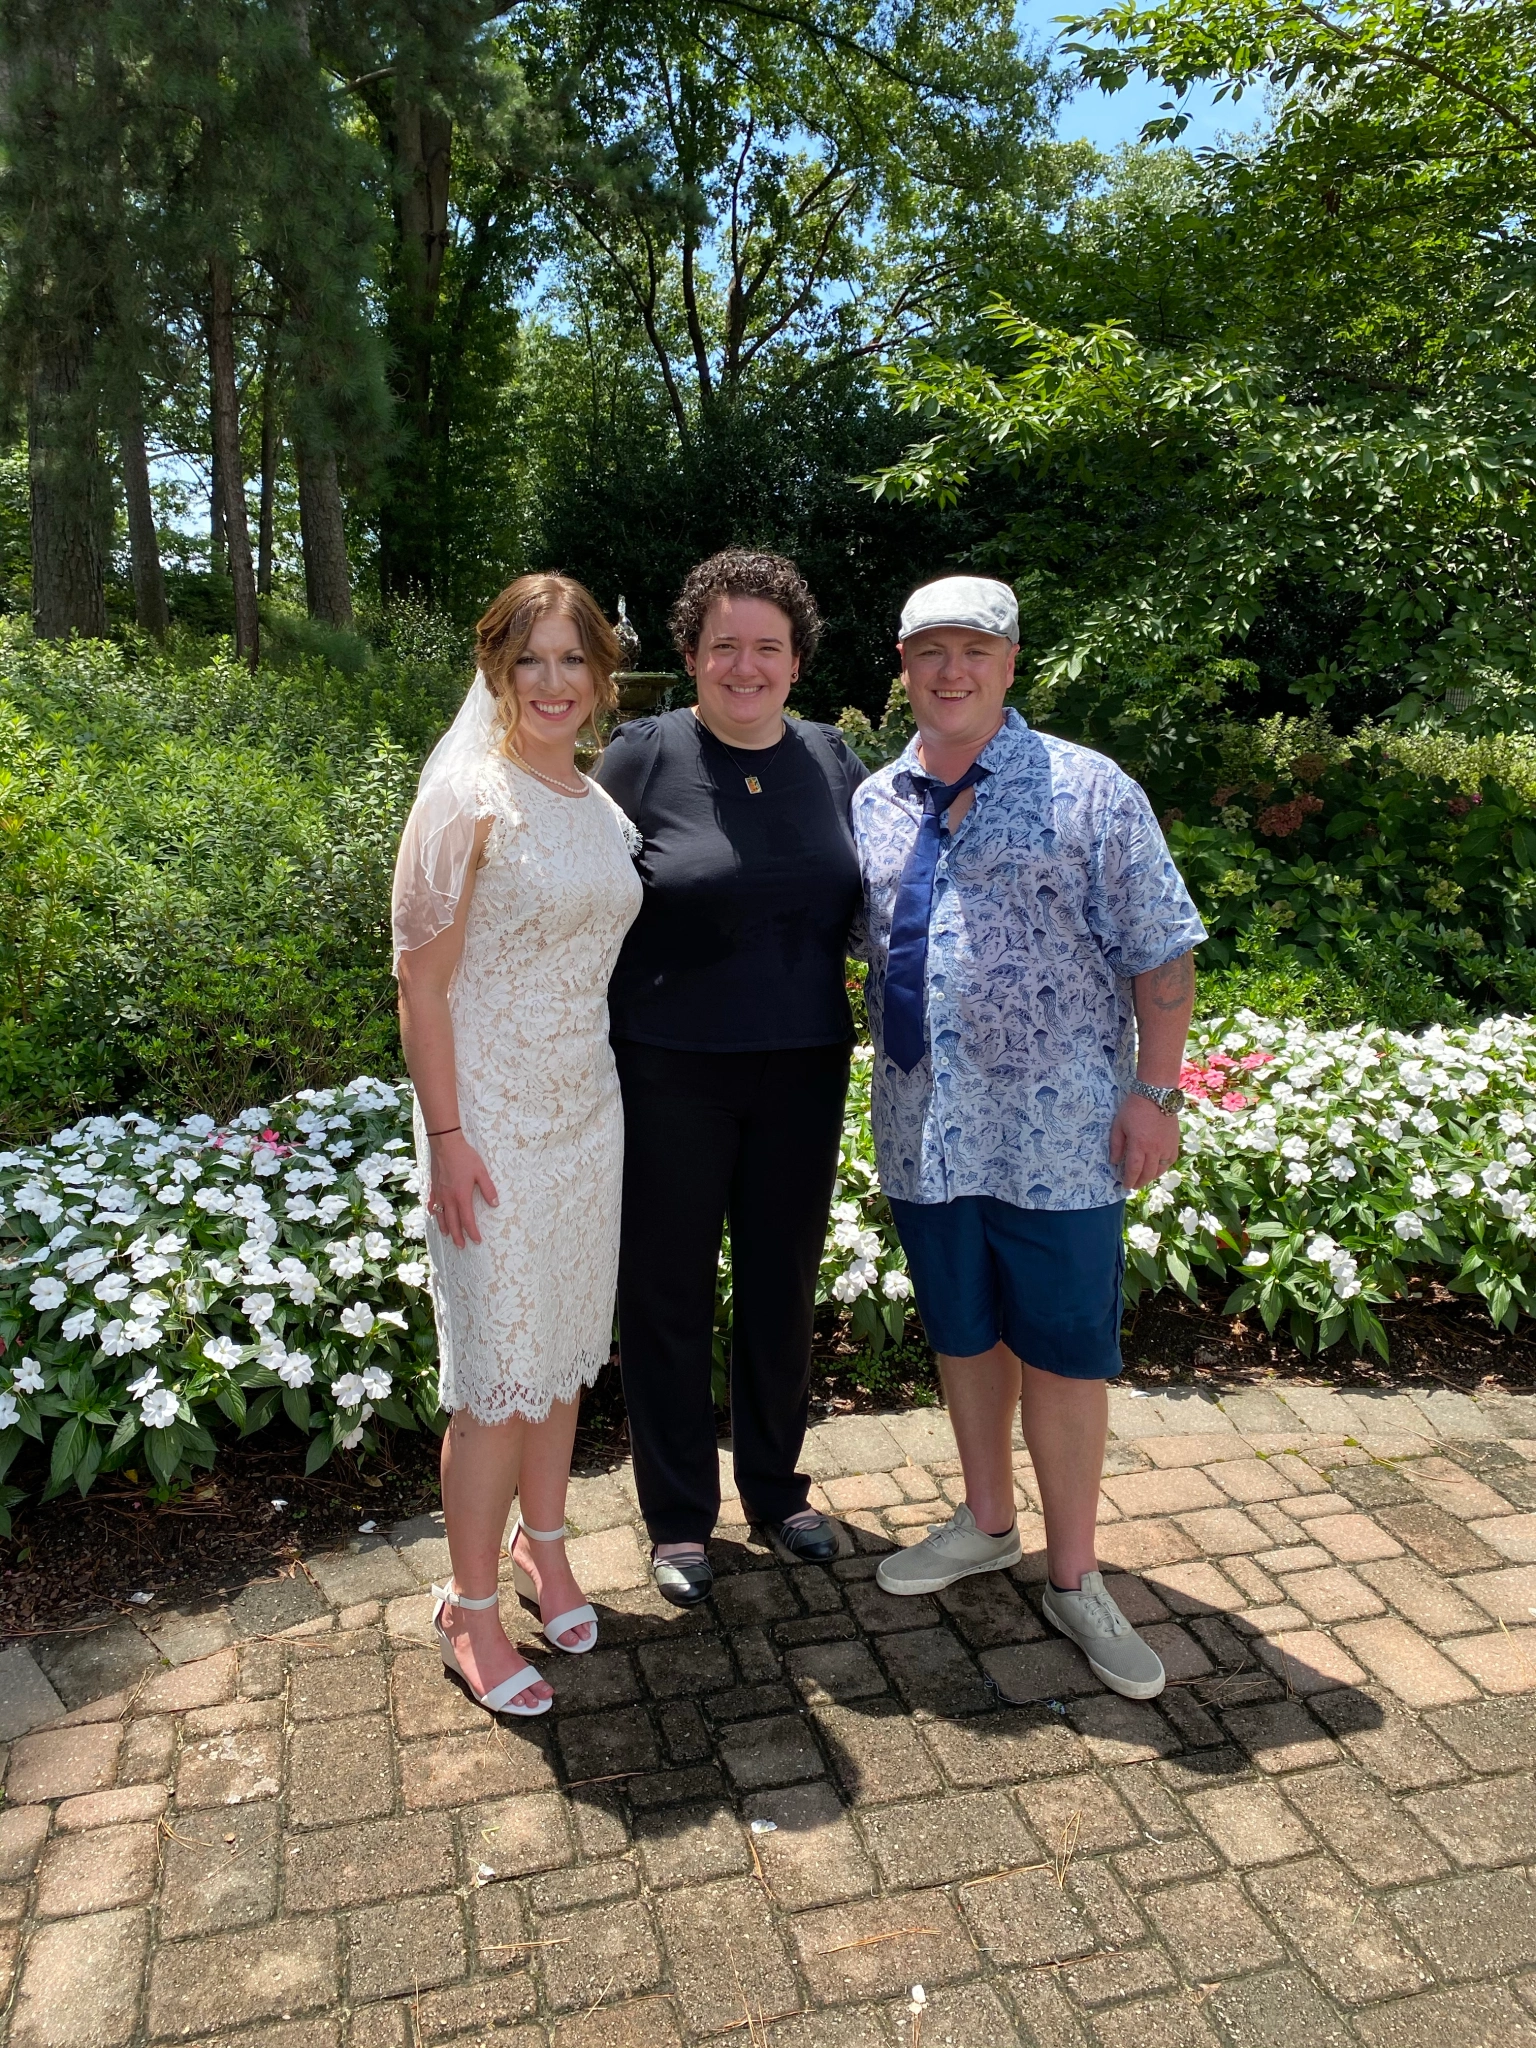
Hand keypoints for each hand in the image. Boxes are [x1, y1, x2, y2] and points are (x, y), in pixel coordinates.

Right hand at [426, 1131, 497, 1247]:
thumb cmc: (465, 1157)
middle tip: (461, 1246)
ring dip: (445, 1227)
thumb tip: (495, 1204)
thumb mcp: (482, 1172)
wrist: (445, 1145)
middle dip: (458, 1236)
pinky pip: (432, 1204)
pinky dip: (434, 1212)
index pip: (468, 1220)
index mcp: (462, 1196)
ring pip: (440, 1216)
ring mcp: (439, 1193)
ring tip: (449, 1236)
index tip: (477, 1241)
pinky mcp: (433, 1187)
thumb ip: (488, 1189)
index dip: (472, 1232)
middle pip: (453, 1223)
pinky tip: (434, 1215)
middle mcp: (448, 1198)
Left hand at [1110, 1093, 1179, 1190]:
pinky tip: (1157, 1167)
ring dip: (1151, 1177)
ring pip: (1160, 1170)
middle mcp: (1154, 1149)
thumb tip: (1114, 1161)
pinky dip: (1163, 1167)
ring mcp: (1167, 1147)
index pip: (1134, 1170)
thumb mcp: (1118, 1125)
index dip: (1129, 1180)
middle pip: (1147, 1174)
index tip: (1125, 1185)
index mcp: (1139, 1145)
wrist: (1156, 1095)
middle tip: (1133, 1185)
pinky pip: (1170, 1161)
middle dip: (1139, 1182)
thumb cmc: (1134, 1108)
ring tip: (1144, 1178)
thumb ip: (1116, 1145)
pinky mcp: (1175, 1142)